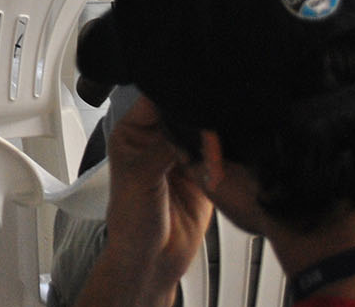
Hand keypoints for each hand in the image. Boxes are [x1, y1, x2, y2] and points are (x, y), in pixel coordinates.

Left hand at [77, 99, 211, 306]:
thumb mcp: (142, 177)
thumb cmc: (131, 220)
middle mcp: (156, 139)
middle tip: (209, 133)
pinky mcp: (202, 172)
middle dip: (198, 120)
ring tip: (213, 155)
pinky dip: (223, 157)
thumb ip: (164, 147)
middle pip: (183, 113)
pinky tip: (222, 165)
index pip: (155, 99)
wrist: (152, 259)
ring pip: (203, 132)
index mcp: (133, 132)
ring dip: (213, 141)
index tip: (195, 98)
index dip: (174, 96)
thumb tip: (190, 123)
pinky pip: (217, 155)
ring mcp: (180, 155)